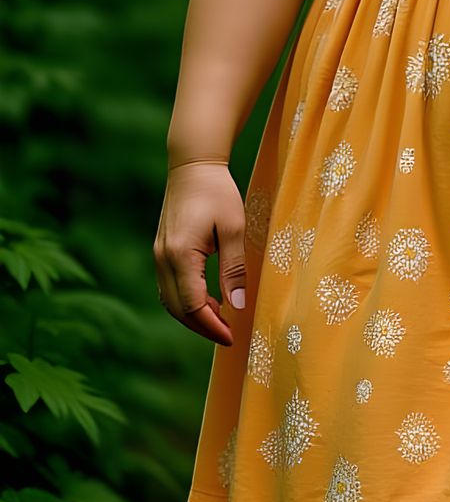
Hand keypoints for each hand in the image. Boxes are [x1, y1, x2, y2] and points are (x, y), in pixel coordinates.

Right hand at [153, 161, 248, 344]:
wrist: (193, 165)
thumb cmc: (218, 193)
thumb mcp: (234, 229)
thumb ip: (235, 268)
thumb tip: (239, 305)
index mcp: (179, 255)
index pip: (192, 305)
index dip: (212, 325)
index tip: (232, 336)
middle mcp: (162, 259)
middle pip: (178, 309)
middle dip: (202, 326)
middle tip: (229, 334)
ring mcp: (158, 256)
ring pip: (170, 300)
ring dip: (193, 315)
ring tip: (222, 320)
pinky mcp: (161, 251)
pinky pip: (169, 287)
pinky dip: (186, 300)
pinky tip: (208, 301)